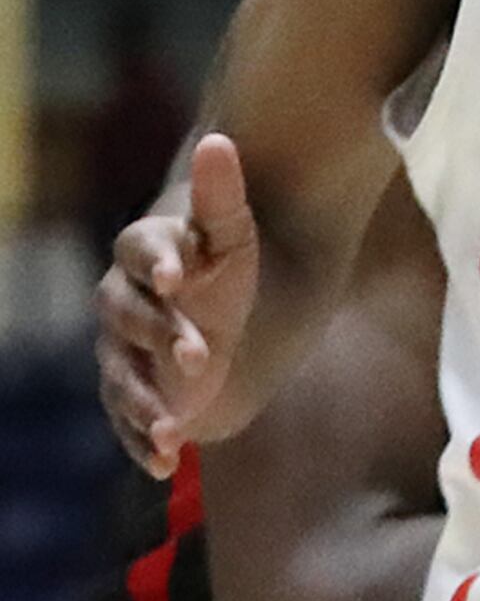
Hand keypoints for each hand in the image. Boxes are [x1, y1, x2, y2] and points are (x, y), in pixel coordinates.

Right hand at [94, 132, 260, 479]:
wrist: (234, 315)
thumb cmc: (230, 266)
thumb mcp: (235, 233)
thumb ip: (223, 193)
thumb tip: (220, 139)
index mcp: (146, 253)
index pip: (138, 251)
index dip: (156, 261)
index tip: (178, 275)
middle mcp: (124, 302)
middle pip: (127, 317)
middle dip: (160, 334)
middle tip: (202, 355)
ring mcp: (124, 351)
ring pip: (121, 375)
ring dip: (144, 402)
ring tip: (173, 427)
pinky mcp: (136, 391)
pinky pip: (127, 418)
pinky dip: (142, 439)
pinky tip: (164, 461)